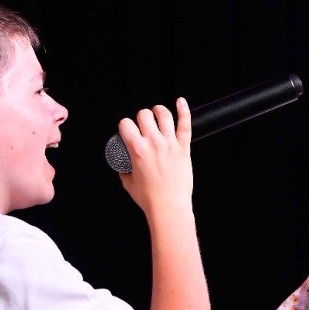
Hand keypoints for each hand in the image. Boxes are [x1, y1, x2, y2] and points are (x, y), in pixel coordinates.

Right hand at [114, 98, 192, 214]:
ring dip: (158, 111)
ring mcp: (170, 144)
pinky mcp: (183, 149)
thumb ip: (124, 171)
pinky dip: (184, 110)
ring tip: (158, 113)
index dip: (125, 125)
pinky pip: (185, 124)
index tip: (127, 130)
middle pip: (144, 115)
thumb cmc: (151, 199)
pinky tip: (181, 102)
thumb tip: (123, 167)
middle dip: (141, 118)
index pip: (126, 124)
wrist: (169, 208)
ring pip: (164, 115)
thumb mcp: (129, 184)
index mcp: (137, 150)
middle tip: (143, 126)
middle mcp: (153, 143)